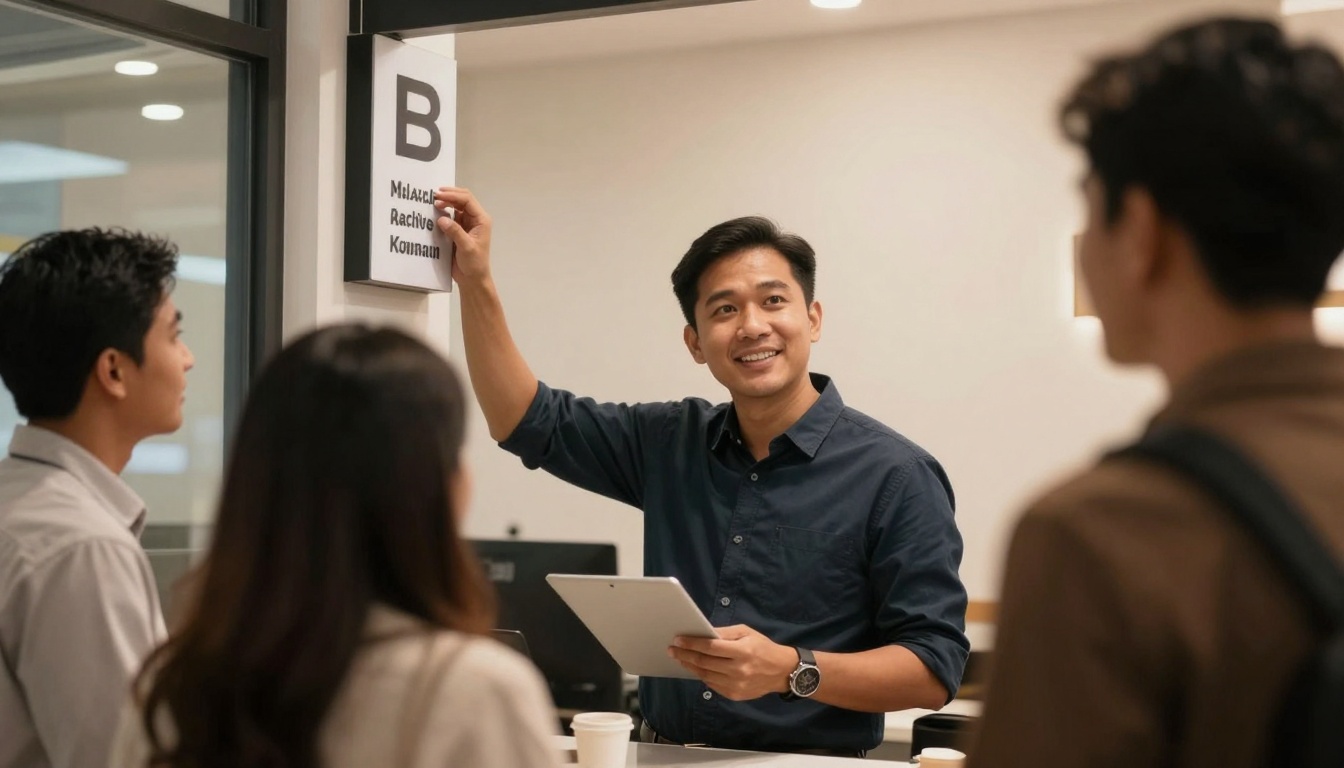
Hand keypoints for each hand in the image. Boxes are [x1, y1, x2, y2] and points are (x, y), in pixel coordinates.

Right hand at [434, 187, 491, 284]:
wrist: (472, 279)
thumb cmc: (474, 264)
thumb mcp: (466, 247)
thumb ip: (455, 232)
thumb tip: (441, 219)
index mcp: (481, 220)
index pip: (467, 201)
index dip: (453, 195)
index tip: (438, 195)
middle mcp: (474, 219)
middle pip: (462, 200)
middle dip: (449, 196)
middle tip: (433, 196)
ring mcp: (466, 224)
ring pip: (456, 207)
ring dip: (445, 203)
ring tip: (431, 203)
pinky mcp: (458, 230)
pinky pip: (450, 217)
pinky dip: (442, 213)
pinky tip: (433, 213)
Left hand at [668, 625, 797, 701]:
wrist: (781, 672)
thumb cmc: (762, 647)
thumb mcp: (747, 632)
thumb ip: (725, 633)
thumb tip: (703, 633)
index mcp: (742, 652)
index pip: (710, 647)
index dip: (692, 643)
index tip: (678, 640)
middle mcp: (738, 670)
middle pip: (704, 662)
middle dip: (685, 655)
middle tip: (672, 650)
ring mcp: (736, 685)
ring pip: (705, 675)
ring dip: (690, 666)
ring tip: (681, 658)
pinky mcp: (734, 695)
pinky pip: (712, 685)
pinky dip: (702, 676)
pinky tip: (696, 668)